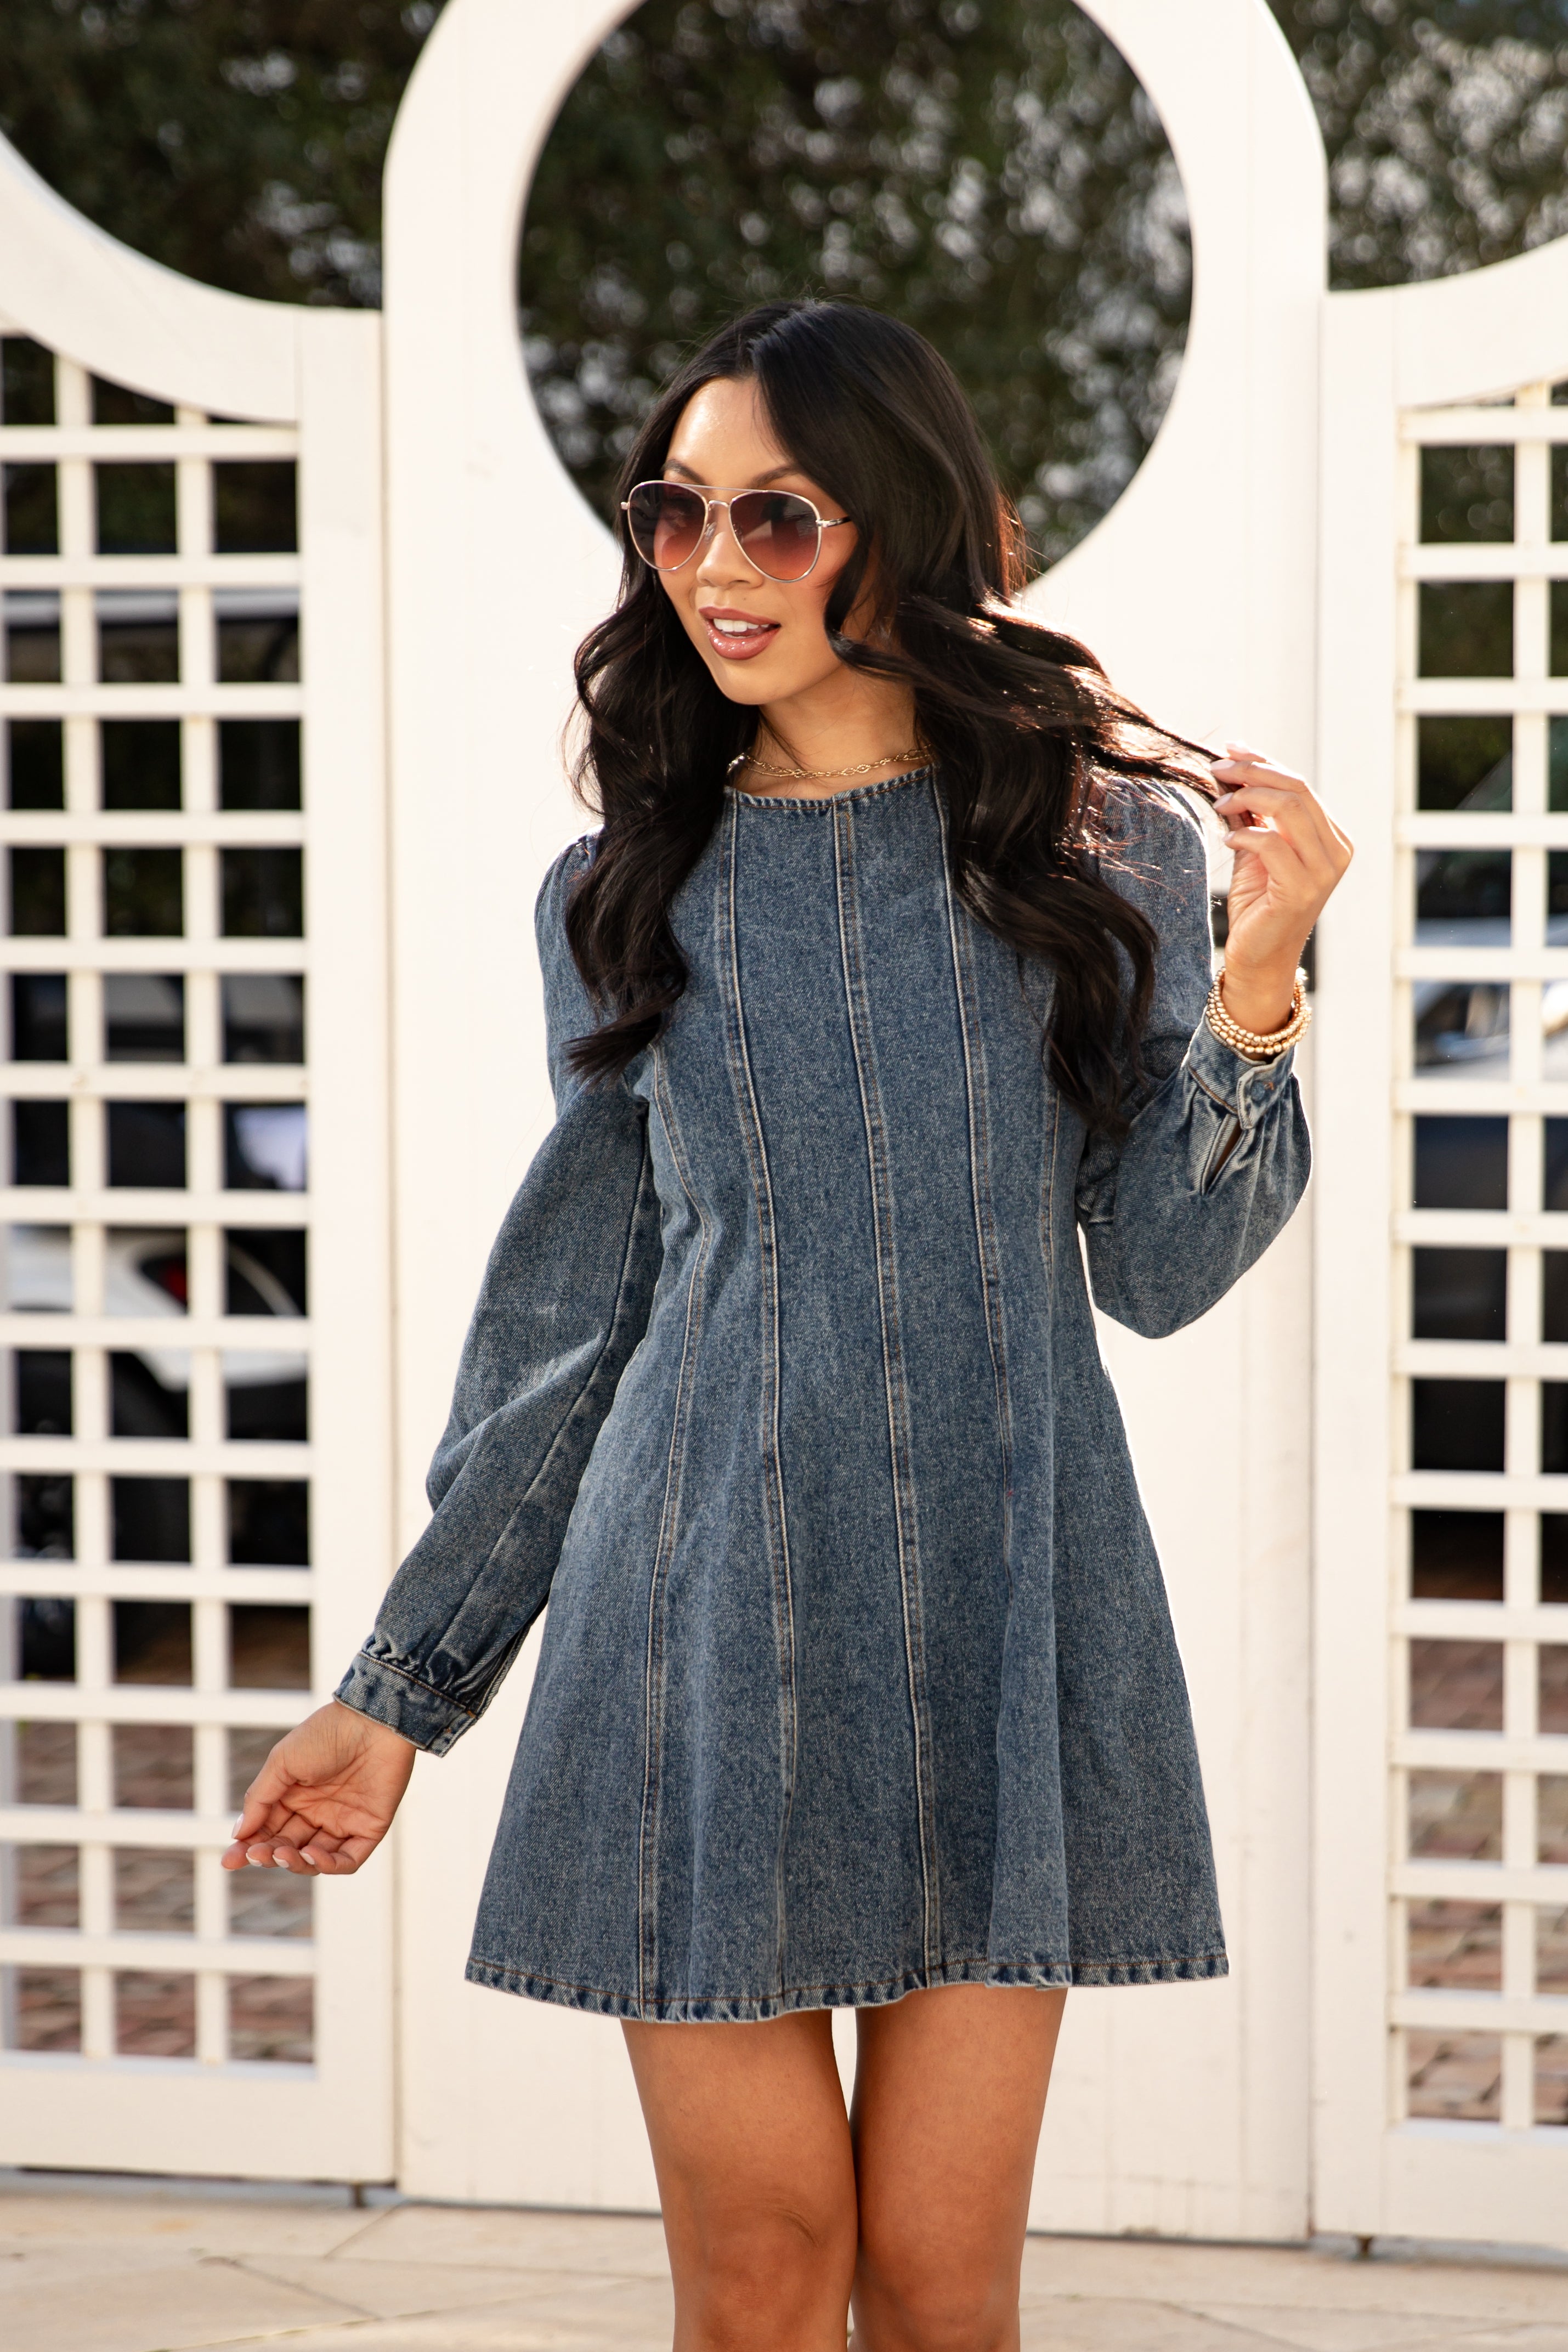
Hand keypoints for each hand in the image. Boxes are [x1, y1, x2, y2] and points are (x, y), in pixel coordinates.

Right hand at [221, 1699, 415, 1877]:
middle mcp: (317, 1812)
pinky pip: (348, 1859)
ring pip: (314, 1859)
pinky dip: (330, 1865)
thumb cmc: (326, 1734)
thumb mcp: (282, 1762)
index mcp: (294, 1796)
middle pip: (287, 1847)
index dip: (249, 1847)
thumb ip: (259, 1799)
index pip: (267, 1831)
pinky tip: (311, 1855)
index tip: (229, 1860)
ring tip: (283, 1854)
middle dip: (268, 1855)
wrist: (372, 1719)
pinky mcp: (369, 1828)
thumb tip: (238, 1834)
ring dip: (296, 1863)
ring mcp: (343, 1822)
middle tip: (256, 1855)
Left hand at [1210, 741, 1352, 1033]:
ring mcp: (1324, 871)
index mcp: (1332, 837)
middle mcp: (1336, 851)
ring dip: (1246, 797)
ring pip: (1288, 809)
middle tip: (1216, 767)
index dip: (1263, 763)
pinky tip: (1227, 840)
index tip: (1230, 750)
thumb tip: (1230, 770)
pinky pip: (1271, 844)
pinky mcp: (1301, 890)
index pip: (1300, 785)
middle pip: (1296, 789)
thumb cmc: (1258, 904)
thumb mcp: (1254, 849)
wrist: (1258, 957)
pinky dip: (1244, 835)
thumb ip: (1251, 813)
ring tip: (1218, 803)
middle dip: (1252, 772)